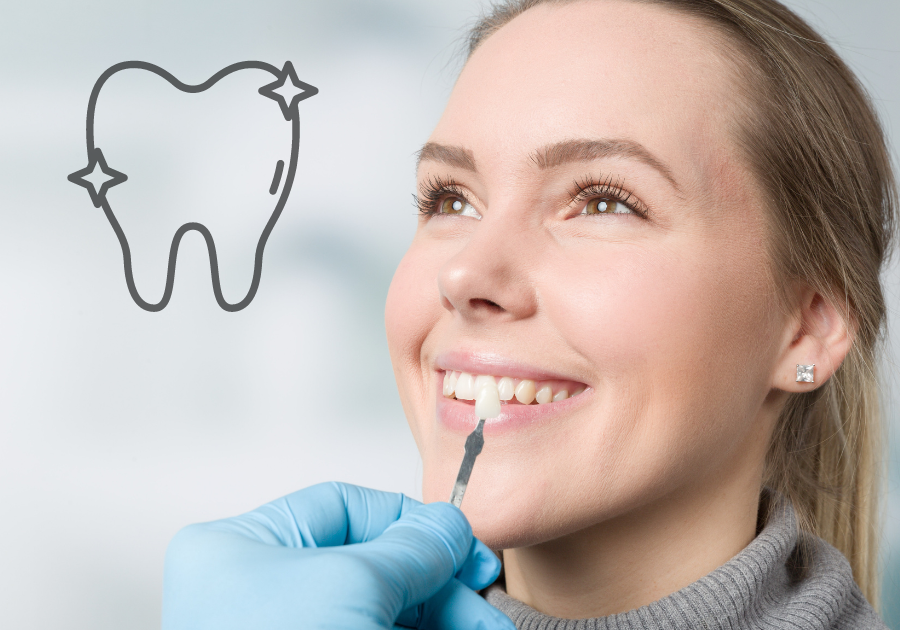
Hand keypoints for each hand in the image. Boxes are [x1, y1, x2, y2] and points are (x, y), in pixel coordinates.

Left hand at [162, 481, 513, 629]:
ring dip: (441, 619)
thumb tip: (446, 526)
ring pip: (381, 610)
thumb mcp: (352, 587)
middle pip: (371, 564)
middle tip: (485, 603)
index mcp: (239, 548)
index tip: (461, 544)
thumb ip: (409, 549)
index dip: (410, 522)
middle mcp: (259, 589)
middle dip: (438, 584)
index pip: (342, 507)